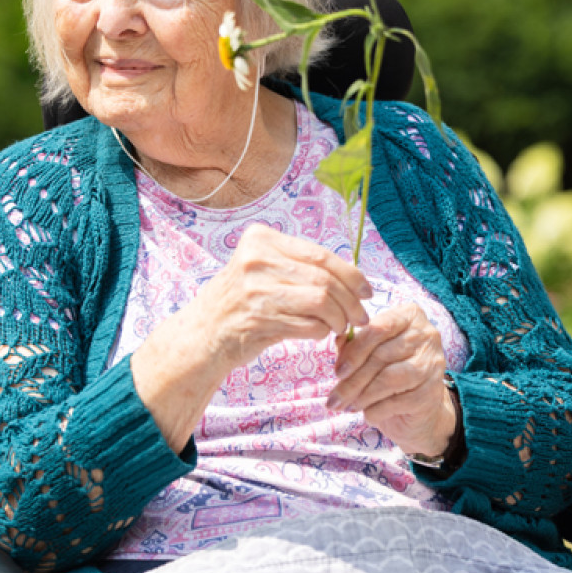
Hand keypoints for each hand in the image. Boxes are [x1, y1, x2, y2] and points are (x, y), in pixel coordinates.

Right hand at [200, 223, 372, 370]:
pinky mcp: (258, 320)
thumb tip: (354, 277)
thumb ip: (300, 266)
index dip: (352, 275)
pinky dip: (321, 332)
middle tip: (361, 316)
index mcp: (261, 239)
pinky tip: (319, 333)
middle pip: (324, 279)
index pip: (320, 255)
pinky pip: (309, 325)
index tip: (366, 291)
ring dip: (339, 318)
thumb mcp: (262, 269)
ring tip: (340, 326)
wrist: (204, 332)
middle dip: (351, 301)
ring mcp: (255, 290)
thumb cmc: (242, 300)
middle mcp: (256, 260)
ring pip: (321, 301)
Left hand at [327, 302, 457, 457]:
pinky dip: (377, 410)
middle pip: (381, 356)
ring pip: (389, 379)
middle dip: (353, 380)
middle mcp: (427, 335)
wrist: (417, 408)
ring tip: (349, 405)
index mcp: (409, 316)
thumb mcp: (368, 353)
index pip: (378, 328)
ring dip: (363, 395)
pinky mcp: (433, 391)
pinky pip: (398, 401)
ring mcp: (433, 363)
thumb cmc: (387, 371)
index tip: (337, 372)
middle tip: (335, 398)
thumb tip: (338, 339)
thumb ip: (353, 344)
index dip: (354, 351)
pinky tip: (368, 414)